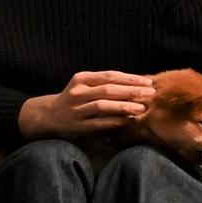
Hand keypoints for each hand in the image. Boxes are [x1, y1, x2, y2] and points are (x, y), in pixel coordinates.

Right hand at [19, 70, 155, 139]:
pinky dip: (115, 121)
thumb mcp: (86, 85)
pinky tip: (129, 120)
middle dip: (132, 91)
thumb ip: (107, 84)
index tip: (148, 81)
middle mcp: (77, 92)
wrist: (50, 116)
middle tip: (151, 94)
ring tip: (142, 108)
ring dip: (125, 106)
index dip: (130, 78)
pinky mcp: (78, 127)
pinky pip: (99, 123)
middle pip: (108, 89)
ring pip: (103, 105)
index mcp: (81, 78)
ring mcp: (76, 110)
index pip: (110, 76)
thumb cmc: (77, 99)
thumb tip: (139, 84)